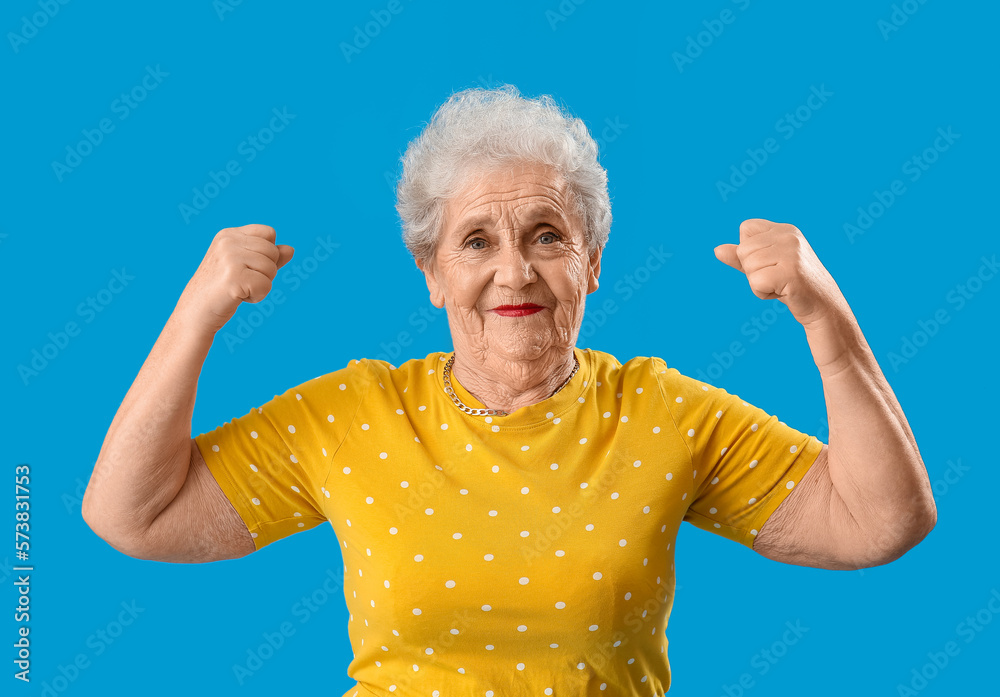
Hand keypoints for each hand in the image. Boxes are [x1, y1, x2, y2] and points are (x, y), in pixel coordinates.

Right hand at [179, 224, 293, 333]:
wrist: (196, 312)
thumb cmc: (222, 289)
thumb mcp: (245, 267)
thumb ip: (268, 257)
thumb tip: (291, 250)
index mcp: (229, 234)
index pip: (269, 233)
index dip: (267, 253)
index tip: (247, 266)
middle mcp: (228, 241)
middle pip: (273, 251)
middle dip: (265, 271)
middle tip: (242, 281)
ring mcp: (230, 258)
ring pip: (271, 269)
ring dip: (261, 285)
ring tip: (239, 288)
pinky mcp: (233, 276)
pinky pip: (266, 285)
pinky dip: (257, 296)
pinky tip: (238, 297)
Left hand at [713, 218, 846, 327]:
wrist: (822, 307)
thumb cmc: (791, 285)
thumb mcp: (764, 266)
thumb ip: (740, 257)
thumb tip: (717, 250)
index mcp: (784, 229)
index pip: (745, 228)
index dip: (749, 250)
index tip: (770, 262)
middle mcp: (789, 236)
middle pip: (743, 250)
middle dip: (752, 270)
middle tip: (776, 278)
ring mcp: (792, 252)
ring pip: (748, 267)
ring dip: (758, 283)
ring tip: (780, 284)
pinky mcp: (790, 271)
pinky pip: (755, 282)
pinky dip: (763, 293)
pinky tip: (782, 293)